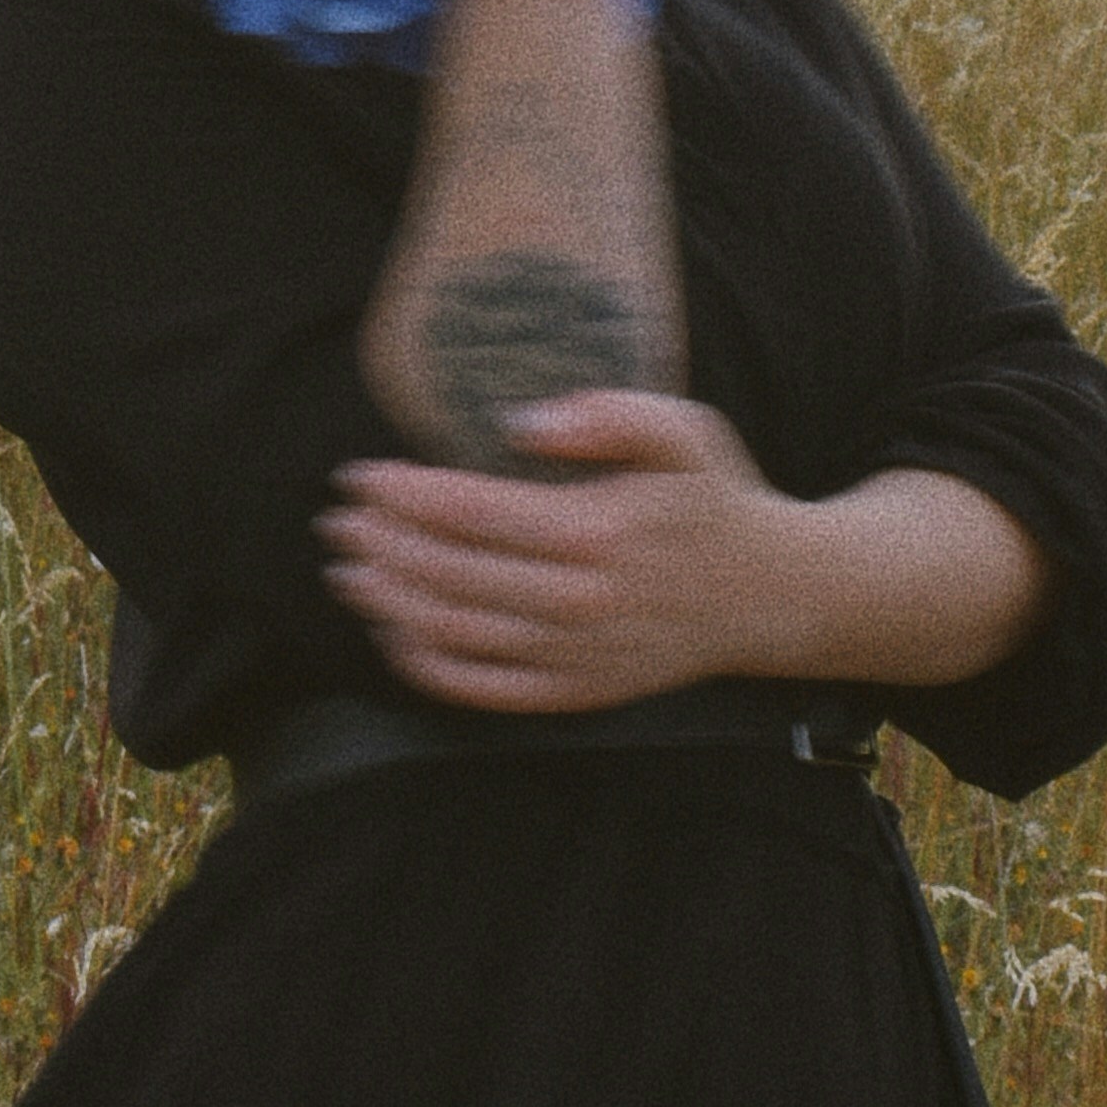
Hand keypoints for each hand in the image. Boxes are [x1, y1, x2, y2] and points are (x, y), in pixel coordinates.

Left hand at [317, 384, 799, 712]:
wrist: (768, 594)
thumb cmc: (712, 500)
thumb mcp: (680, 430)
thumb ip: (604, 413)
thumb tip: (516, 422)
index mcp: (597, 529)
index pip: (472, 512)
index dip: (404, 494)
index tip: (357, 475)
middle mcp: (579, 600)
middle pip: (449, 573)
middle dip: (381, 544)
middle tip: (338, 520)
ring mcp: (574, 655)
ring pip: (454, 633)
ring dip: (387, 601)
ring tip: (348, 568)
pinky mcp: (574, 692)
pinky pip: (480, 686)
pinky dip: (424, 662)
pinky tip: (392, 630)